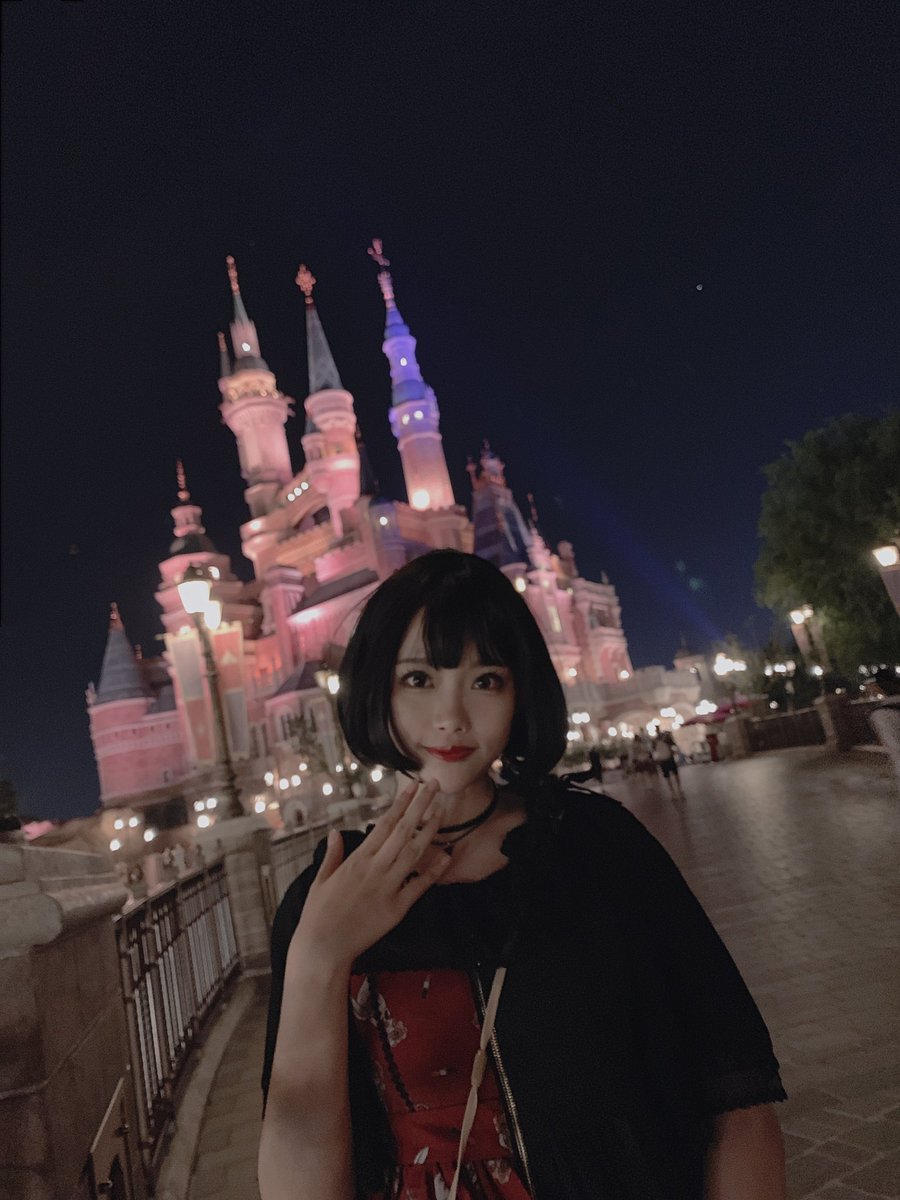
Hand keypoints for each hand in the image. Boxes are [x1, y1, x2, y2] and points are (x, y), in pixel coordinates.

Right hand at [289, 779, 450, 970]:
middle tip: (434, 786)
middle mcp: (375, 869)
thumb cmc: (318, 914)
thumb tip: (335, 831)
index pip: (384, 824)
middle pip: (403, 831)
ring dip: (429, 831)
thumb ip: (332, 855)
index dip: (400, 804)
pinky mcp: (397, 908)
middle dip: (420, 806)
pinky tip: (446, 856)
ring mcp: (387, 888)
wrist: (323, 948)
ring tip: (442, 811)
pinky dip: (434, 871)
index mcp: (357, 860)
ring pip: (414, 853)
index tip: (412, 787)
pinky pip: (419, 886)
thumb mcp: (320, 880)